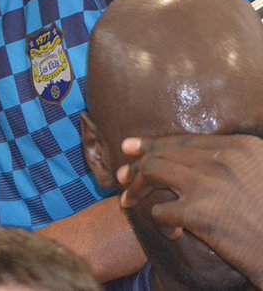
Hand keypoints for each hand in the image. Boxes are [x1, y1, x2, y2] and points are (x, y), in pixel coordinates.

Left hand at [117, 134, 262, 284]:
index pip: (184, 140)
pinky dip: (158, 222)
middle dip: (136, 164)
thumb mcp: (260, 174)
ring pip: (152, 172)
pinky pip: (160, 211)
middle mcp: (222, 159)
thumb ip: (230, 160)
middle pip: (163, 153)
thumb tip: (184, 157)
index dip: (153, 144)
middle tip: (121, 176)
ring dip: (135, 187)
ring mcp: (208, 184)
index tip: (130, 148)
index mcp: (241, 147)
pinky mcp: (198, 213)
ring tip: (128, 200)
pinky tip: (169, 231)